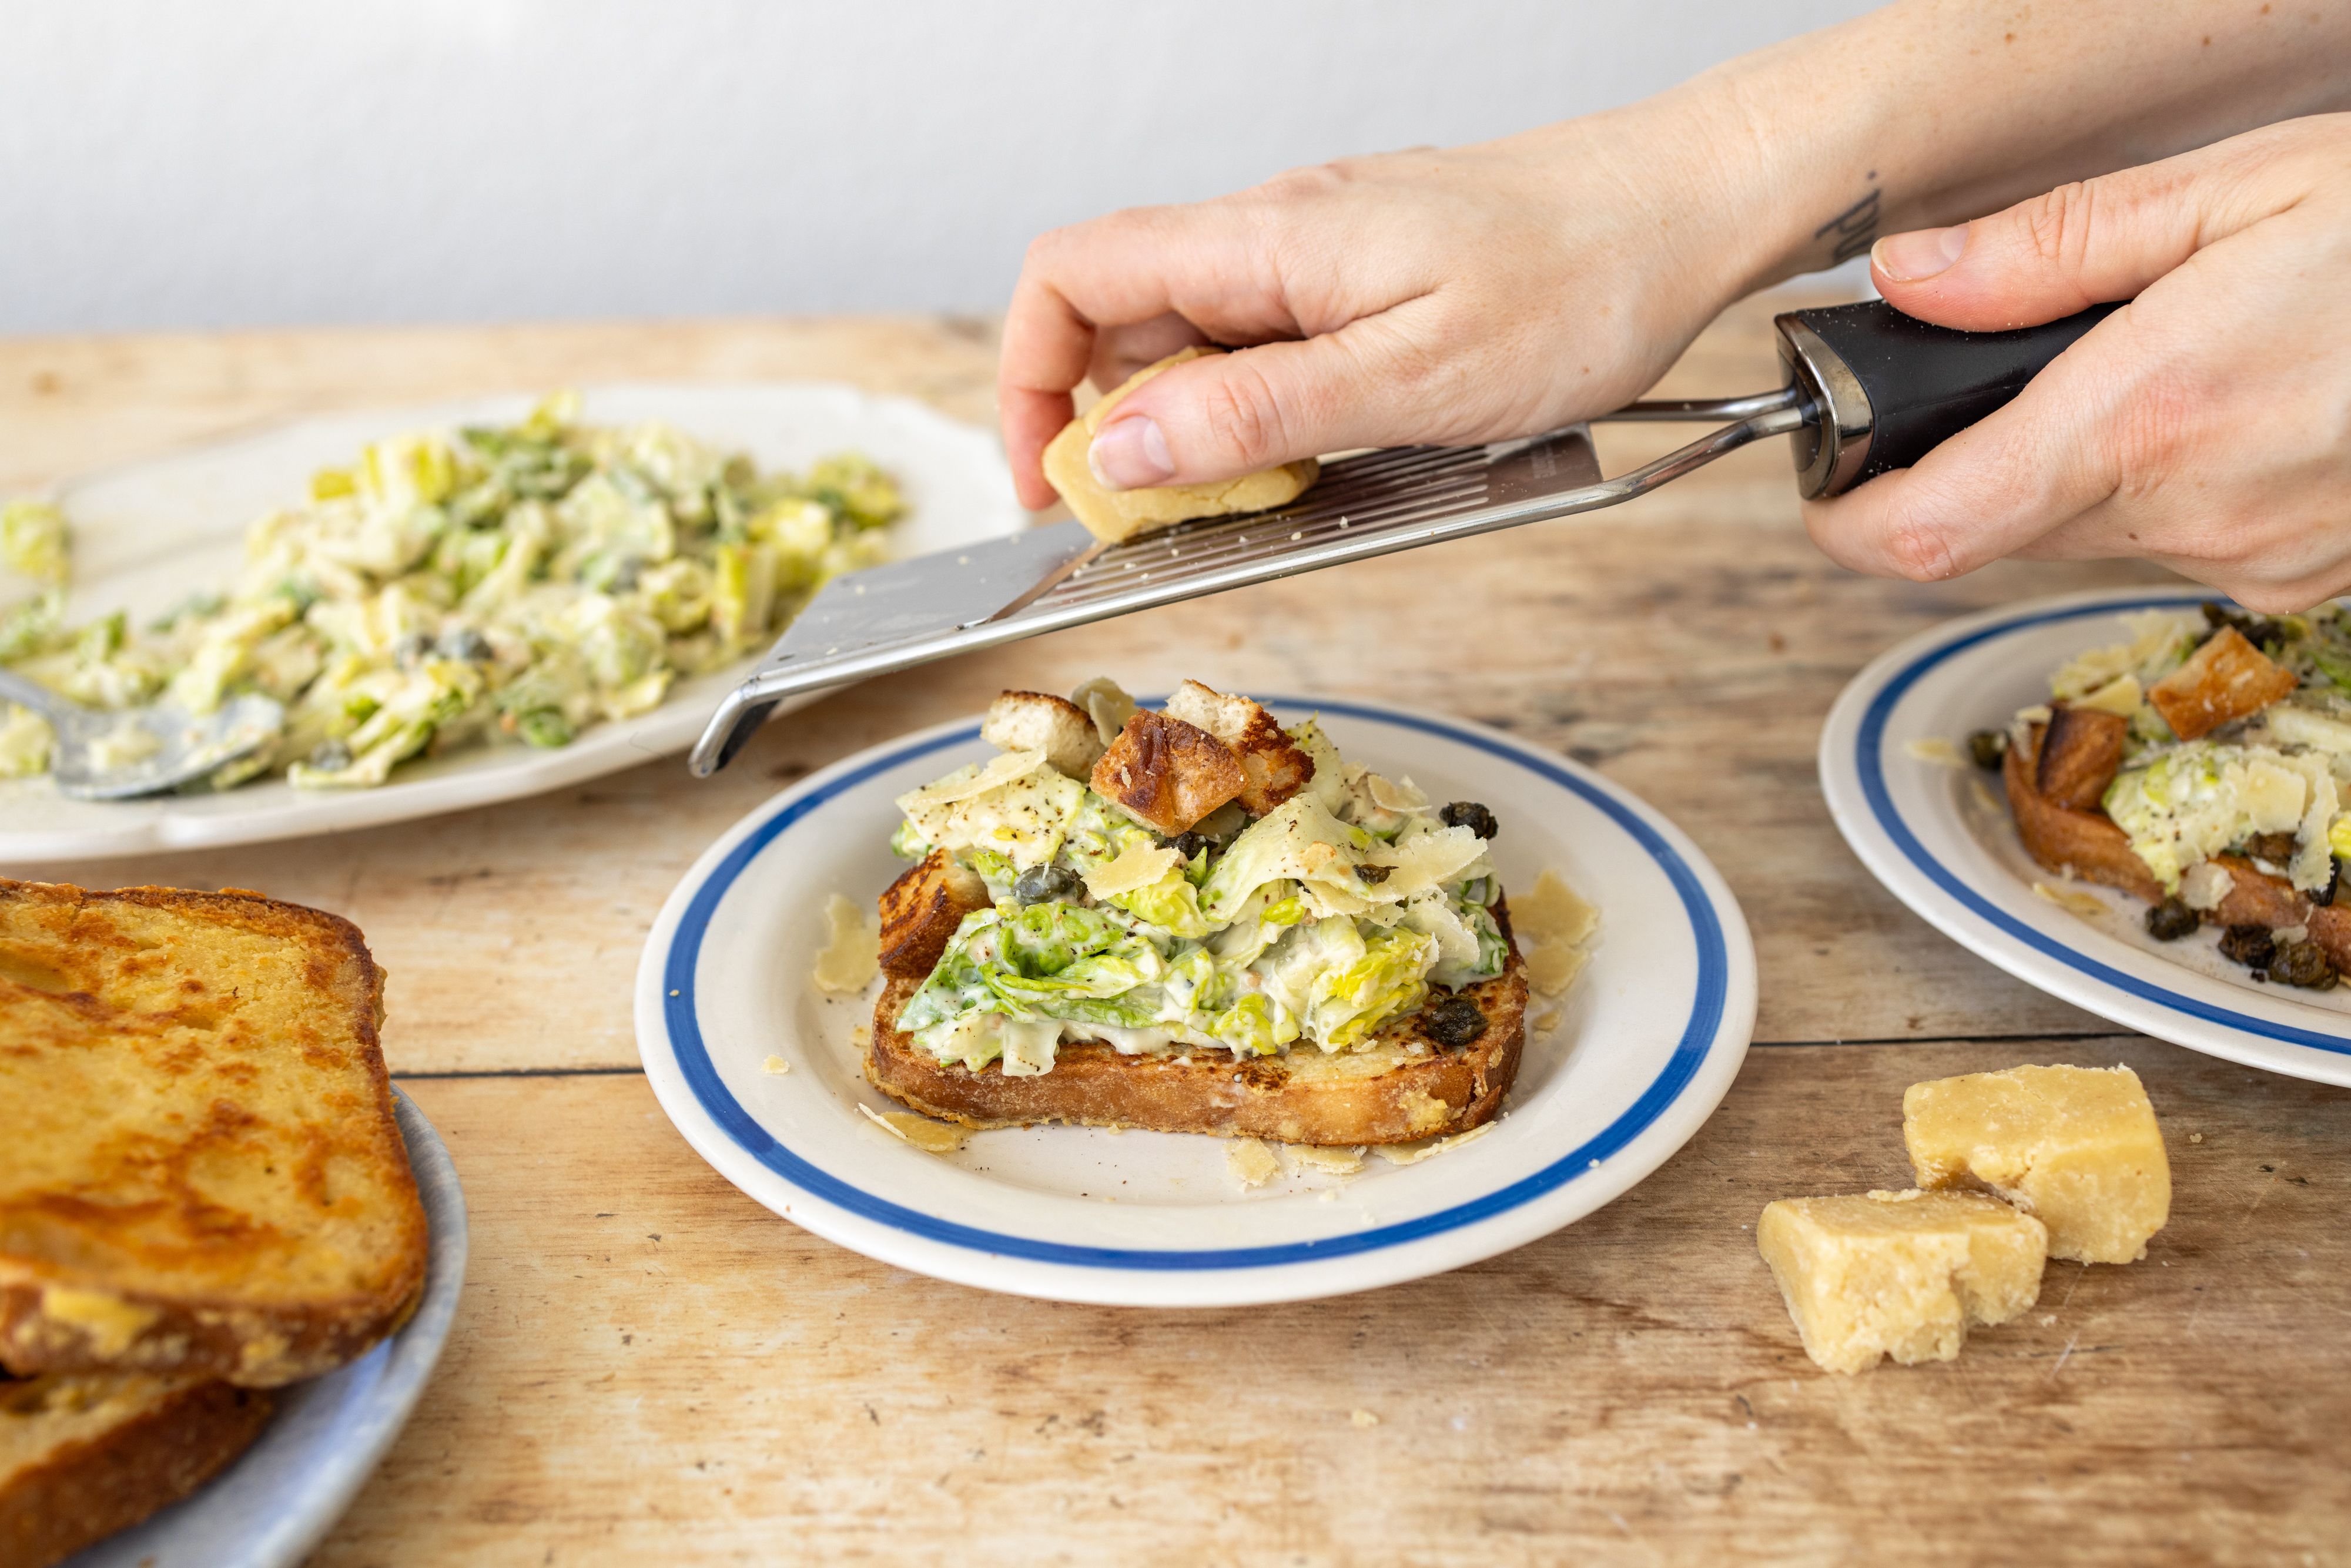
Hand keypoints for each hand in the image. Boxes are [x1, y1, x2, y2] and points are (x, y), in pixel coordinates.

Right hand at [996, 99, 1778, 509]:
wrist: (1690, 209)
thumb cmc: (1581, 282)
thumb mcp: (1411, 379)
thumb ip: (1252, 415)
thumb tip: (1118, 451)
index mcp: (1264, 243)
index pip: (1070, 276)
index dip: (1027, 380)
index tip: (1051, 486)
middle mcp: (1274, 233)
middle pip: (1121, 320)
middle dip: (1119, 431)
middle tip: (1174, 523)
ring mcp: (1317, 252)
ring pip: (1197, 341)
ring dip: (1204, 430)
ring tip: (1274, 496)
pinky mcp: (1362, 276)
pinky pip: (1272, 345)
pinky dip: (1270, 412)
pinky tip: (1335, 453)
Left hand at [1806, 114, 2350, 611]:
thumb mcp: (2231, 188)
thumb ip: (2044, 248)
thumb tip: (1903, 280)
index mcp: (2149, 417)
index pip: (1924, 535)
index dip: (1843, 528)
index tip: (1823, 489)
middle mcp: (2192, 512)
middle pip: (1991, 533)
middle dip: (1964, 469)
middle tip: (1982, 382)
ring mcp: (2250, 558)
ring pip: (2079, 539)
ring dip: (2066, 473)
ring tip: (2137, 372)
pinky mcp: (2296, 574)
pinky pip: (2169, 544)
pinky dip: (2154, 487)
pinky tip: (2217, 411)